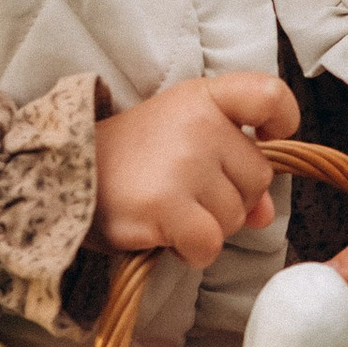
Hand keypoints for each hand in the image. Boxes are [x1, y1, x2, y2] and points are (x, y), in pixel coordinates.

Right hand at [91, 72, 297, 266]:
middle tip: (186, 191)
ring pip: (237, 217)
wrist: (65, 176)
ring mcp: (183, 163)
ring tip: (170, 209)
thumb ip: (233, 167)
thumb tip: (266, 213)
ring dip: (209, 226)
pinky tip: (168, 235)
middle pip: (259, 178)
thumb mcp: (185, 142)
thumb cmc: (134, 160)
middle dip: (232, 197)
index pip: (269, 95)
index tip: (265, 137)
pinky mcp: (167, 204)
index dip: (281, 120)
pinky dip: (194, 251)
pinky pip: (210, 245)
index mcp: (204, 97)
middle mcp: (198, 123)